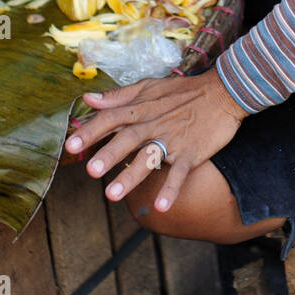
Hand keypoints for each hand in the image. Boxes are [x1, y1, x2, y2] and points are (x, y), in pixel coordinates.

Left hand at [65, 69, 247, 211]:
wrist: (224, 91)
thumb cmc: (183, 90)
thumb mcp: (149, 87)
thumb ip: (117, 96)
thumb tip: (87, 99)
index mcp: (141, 108)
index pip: (111, 118)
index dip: (91, 131)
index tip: (71, 145)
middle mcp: (154, 123)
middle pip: (128, 139)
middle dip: (109, 154)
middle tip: (90, 170)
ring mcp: (173, 139)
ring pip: (149, 158)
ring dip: (132, 176)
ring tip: (113, 195)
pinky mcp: (191, 152)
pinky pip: (179, 172)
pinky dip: (171, 189)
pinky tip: (161, 207)